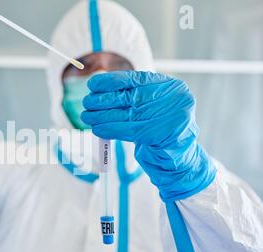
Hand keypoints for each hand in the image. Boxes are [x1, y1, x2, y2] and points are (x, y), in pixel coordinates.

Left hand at [82, 71, 215, 200]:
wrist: (176, 160)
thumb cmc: (159, 131)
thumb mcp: (148, 109)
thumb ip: (132, 98)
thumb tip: (99, 89)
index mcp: (172, 87)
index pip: (137, 80)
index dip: (112, 81)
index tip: (93, 84)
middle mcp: (175, 98)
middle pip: (130, 97)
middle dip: (105, 100)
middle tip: (86, 102)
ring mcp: (172, 116)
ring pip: (128, 114)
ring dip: (103, 115)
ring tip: (86, 116)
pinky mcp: (164, 134)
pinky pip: (130, 130)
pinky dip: (111, 129)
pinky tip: (97, 129)